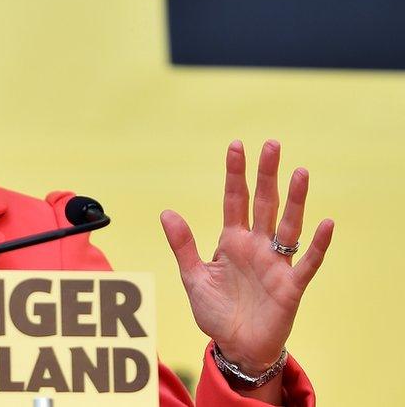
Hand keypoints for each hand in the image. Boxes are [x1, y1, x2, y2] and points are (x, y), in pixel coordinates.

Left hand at [160, 140, 333, 373]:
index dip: (235, 174)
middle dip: (266, 175)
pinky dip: (316, 244)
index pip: (235, 200)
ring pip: (287, 225)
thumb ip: (183, 244)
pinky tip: (325, 223)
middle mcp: (256, 246)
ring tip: (300, 172)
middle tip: (271, 144)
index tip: (236, 146)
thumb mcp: (193, 276)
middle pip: (263, 203)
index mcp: (231, 241)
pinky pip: (306, 262)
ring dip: (295, 200)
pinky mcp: (290, 286)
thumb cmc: (216, 311)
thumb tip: (167, 212)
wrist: (235, 346)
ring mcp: (275, 264)